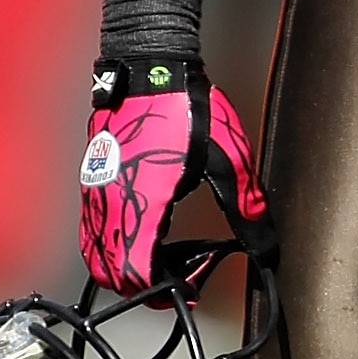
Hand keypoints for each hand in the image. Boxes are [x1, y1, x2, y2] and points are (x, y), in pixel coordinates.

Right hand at [78, 60, 272, 294]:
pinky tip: (142, 234)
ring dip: (124, 269)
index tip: (188, 287)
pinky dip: (112, 246)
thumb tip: (265, 242)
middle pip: (111, 273)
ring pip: (96, 254)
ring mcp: (97, 191)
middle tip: (177, 280)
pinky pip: (92, 229)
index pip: (137, 271)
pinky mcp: (93, 180)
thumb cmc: (184, 107)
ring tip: (161, 261)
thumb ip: (246, 205)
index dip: (162, 290)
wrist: (150, 68)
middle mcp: (112, 201)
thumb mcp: (227, 159)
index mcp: (145, 201)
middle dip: (142, 288)